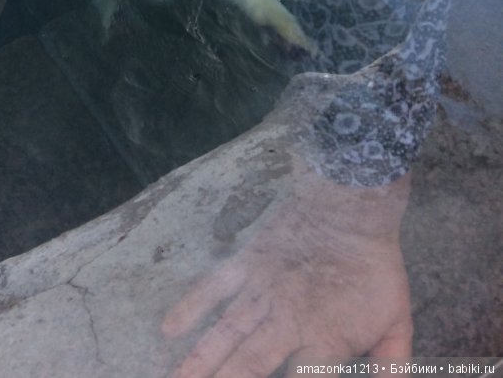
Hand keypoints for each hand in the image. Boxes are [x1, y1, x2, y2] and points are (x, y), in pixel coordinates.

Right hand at [162, 163, 412, 377]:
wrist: (353, 204)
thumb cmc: (374, 264)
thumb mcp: (396, 318)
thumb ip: (393, 363)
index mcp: (323, 340)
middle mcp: (284, 321)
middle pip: (248, 365)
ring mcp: (261, 291)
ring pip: (224, 334)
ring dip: (199, 360)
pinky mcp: (247, 263)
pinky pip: (214, 287)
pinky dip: (191, 307)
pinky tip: (169, 329)